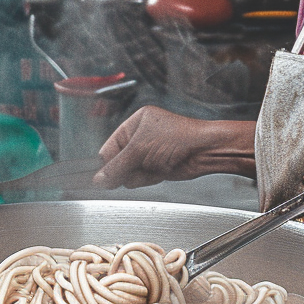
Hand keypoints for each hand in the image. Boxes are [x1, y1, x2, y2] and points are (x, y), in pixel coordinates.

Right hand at [93, 107, 256, 187]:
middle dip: (125, 169)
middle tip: (135, 168)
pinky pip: (142, 178)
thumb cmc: (179, 139)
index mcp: (135, 123)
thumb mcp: (140, 150)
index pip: (109, 147)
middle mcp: (142, 136)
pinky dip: (147, 178)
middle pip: (118, 162)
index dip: (107, 162)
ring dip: (138, 175)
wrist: (205, 152)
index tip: (103, 176)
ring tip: (153, 166)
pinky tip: (159, 171)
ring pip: (129, 173)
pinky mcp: (158, 166)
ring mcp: (150, 152)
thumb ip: (116, 166)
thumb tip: (99, 179)